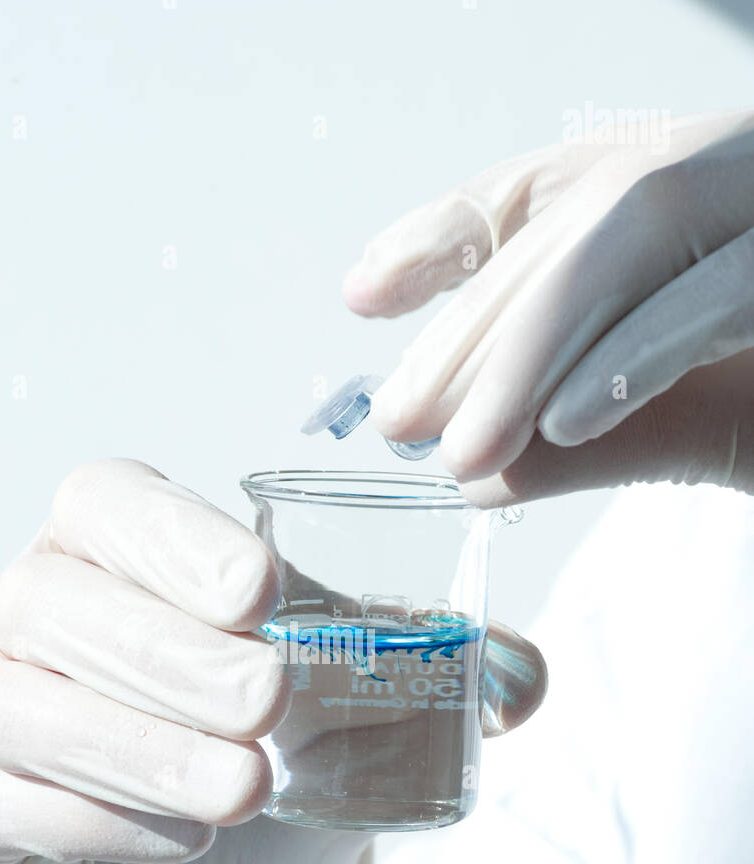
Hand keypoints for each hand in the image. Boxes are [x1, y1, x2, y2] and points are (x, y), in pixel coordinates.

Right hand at [0, 459, 544, 863]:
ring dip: (142, 748)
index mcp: (114, 546)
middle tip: (272, 704)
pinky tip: (188, 837)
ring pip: (24, 708)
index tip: (261, 591)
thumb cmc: (292, 746)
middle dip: (169, 654)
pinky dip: (100, 819)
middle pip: (58, 603)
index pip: (106, 505)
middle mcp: (35, 611)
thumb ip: (447, 666)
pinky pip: (7, 802)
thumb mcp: (364, 685)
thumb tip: (526, 679)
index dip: (172, 539)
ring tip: (247, 789)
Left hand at [343, 111, 753, 503]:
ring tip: (469, 452)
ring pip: (637, 228)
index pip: (559, 184)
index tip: (366, 293)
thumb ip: (598, 437)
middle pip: (587, 210)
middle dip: (480, 323)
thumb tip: (474, 475)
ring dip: (536, 350)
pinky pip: (725, 289)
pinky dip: (637, 353)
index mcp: (708, 193)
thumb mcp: (694, 426)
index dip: (452, 232)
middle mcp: (746, 170)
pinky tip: (566, 426)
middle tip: (401, 419)